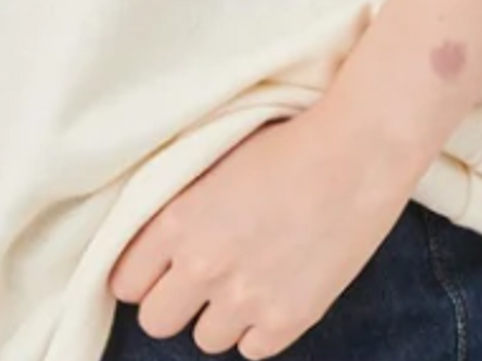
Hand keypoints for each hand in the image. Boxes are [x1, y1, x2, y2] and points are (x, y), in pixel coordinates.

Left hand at [105, 103, 415, 358]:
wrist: (356, 153)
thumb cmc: (286, 142)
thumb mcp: (212, 161)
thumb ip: (176, 207)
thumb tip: (153, 238)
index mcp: (178, 220)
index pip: (125, 282)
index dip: (140, 274)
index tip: (154, 268)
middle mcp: (204, 265)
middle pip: (156, 321)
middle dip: (171, 301)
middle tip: (195, 277)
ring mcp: (247, 298)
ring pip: (205, 340)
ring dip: (217, 314)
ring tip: (241, 279)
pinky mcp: (290, 318)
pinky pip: (252, 349)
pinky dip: (258, 328)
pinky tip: (272, 290)